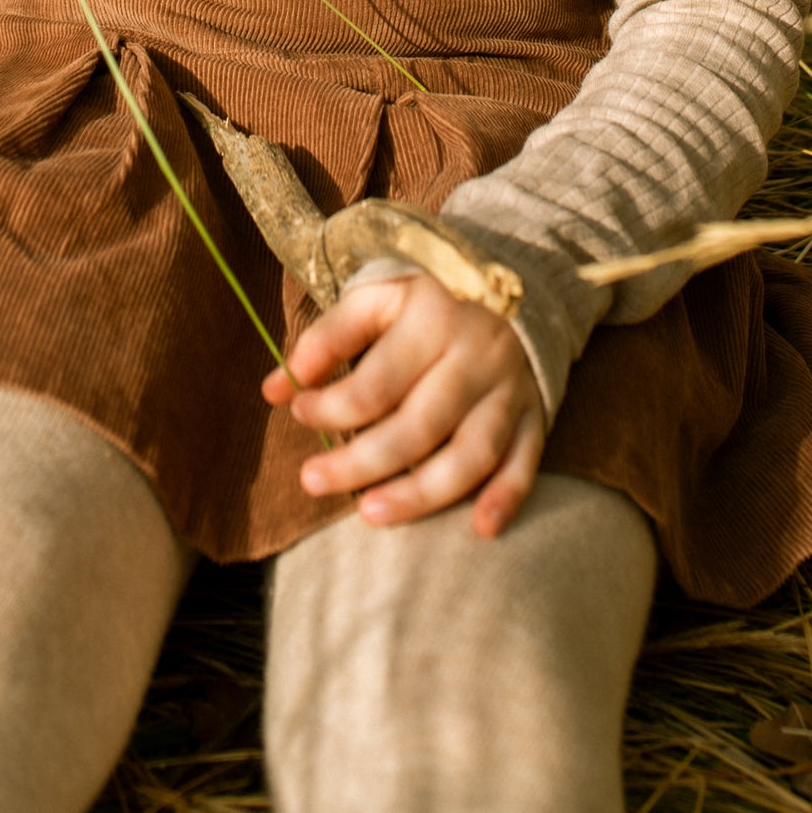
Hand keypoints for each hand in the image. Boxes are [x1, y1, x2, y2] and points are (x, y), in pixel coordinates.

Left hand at [263, 270, 545, 536]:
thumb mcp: (376, 298)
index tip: (297, 413)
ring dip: (423, 493)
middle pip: (418, 425)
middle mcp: (477, 355)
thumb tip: (274, 389)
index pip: (377, 381)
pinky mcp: (536, 414)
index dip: (332, 406)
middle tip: (311, 481)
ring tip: (370, 514)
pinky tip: (481, 530)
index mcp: (434, 318)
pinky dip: (507, 497)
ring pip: (471, 453)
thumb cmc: (427, 300)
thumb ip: (326, 339)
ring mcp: (510, 389)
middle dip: (361, 461)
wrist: (516, 282)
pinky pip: (526, 462)